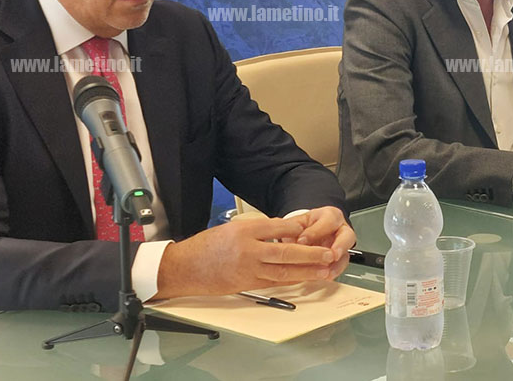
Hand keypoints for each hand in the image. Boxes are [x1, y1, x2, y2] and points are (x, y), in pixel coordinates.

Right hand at [154, 215, 340, 299]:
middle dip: (310, 254)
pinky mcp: (246, 285)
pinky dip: (290, 281)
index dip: (297, 229)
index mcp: (244, 232)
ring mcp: (248, 270)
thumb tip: (284, 231)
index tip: (312, 230)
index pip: (277, 227)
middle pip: (285, 252)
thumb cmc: (206, 246)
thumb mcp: (232, 228)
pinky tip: (302, 279)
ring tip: (323, 270)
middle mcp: (248, 251)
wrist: (184, 268)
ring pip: (283, 271)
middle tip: (328, 253)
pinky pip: (273, 283)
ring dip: (306, 271)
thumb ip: (259, 229)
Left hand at [294, 206, 355, 280]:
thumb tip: (280, 230)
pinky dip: (334, 271)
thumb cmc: (302, 228)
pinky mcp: (339, 258)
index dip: (314, 232)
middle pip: (347, 235)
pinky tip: (326, 276)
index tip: (302, 241)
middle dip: (340, 246)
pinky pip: (341, 265)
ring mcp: (341, 245)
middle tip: (332, 254)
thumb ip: (291, 227)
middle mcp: (339, 229)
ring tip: (328, 271)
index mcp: (329, 216)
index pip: (327, 221)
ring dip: (337, 263)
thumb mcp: (296, 223)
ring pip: (346, 253)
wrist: (304, 237)